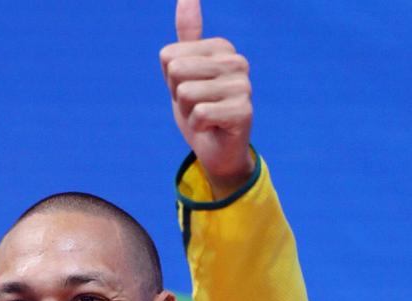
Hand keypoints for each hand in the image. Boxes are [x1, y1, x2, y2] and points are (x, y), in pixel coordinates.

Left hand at [160, 0, 254, 198]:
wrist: (218, 153)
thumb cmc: (200, 112)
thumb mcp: (184, 74)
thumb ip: (186, 37)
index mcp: (221, 47)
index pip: (168, 57)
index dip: (171, 82)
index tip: (191, 93)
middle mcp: (236, 61)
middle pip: (176, 71)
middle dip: (179, 97)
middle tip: (197, 108)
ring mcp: (243, 86)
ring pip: (186, 94)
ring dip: (189, 114)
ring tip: (206, 119)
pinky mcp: (243, 111)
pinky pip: (199, 115)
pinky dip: (198, 128)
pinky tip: (213, 129)